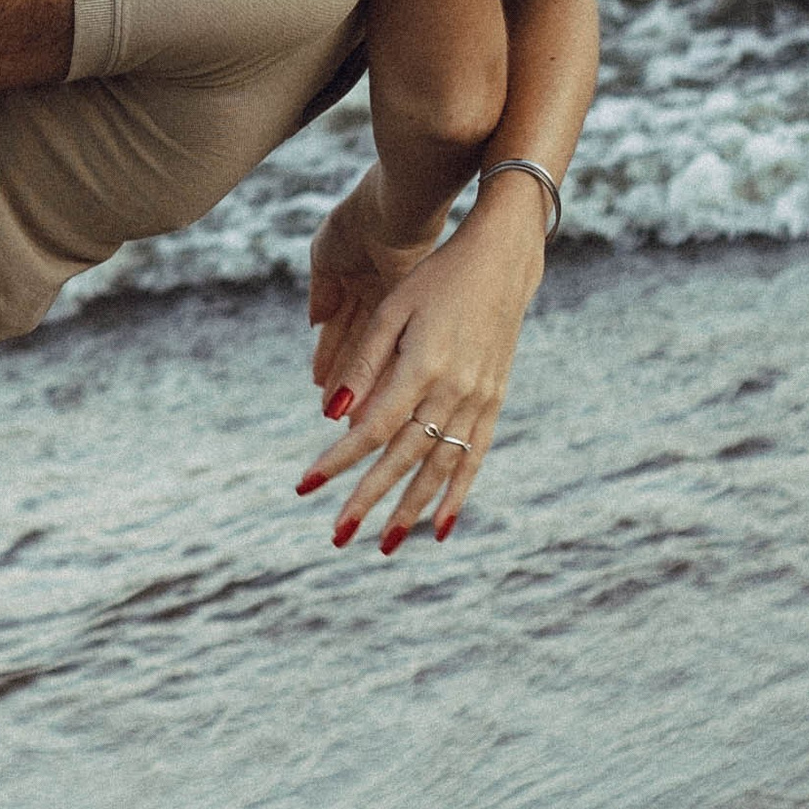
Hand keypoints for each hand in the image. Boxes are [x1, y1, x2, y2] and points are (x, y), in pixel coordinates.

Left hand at [296, 173, 546, 548]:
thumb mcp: (393, 308)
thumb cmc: (437, 280)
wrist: (502, 264)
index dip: (338, 460)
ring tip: (383, 544)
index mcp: (422, 366)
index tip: (306, 485)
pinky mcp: (494, 404)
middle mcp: (453, 391)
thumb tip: (332, 413)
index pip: (371, 428)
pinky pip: (475, 460)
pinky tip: (438, 529)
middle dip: (368, 499)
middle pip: (403, 458)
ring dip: (410, 510)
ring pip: (439, 469)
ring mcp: (478, 401)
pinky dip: (456, 496)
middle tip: (337, 536)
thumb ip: (364, 361)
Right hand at [306, 171, 442, 406]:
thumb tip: (315, 321)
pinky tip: (369, 397)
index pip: (347, 333)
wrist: (399, 201)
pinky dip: (377, 374)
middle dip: (348, 382)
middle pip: (364, 351)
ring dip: (362, 385)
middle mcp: (386, 300)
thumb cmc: (360, 218)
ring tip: (350, 417)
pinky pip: (391, 352)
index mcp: (366, 283)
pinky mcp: (414, 311)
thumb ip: (323, 289)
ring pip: (378, 357)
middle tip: (335, 414)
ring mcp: (403, 307)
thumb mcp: (328, 255)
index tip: (323, 389)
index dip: (334, 360)